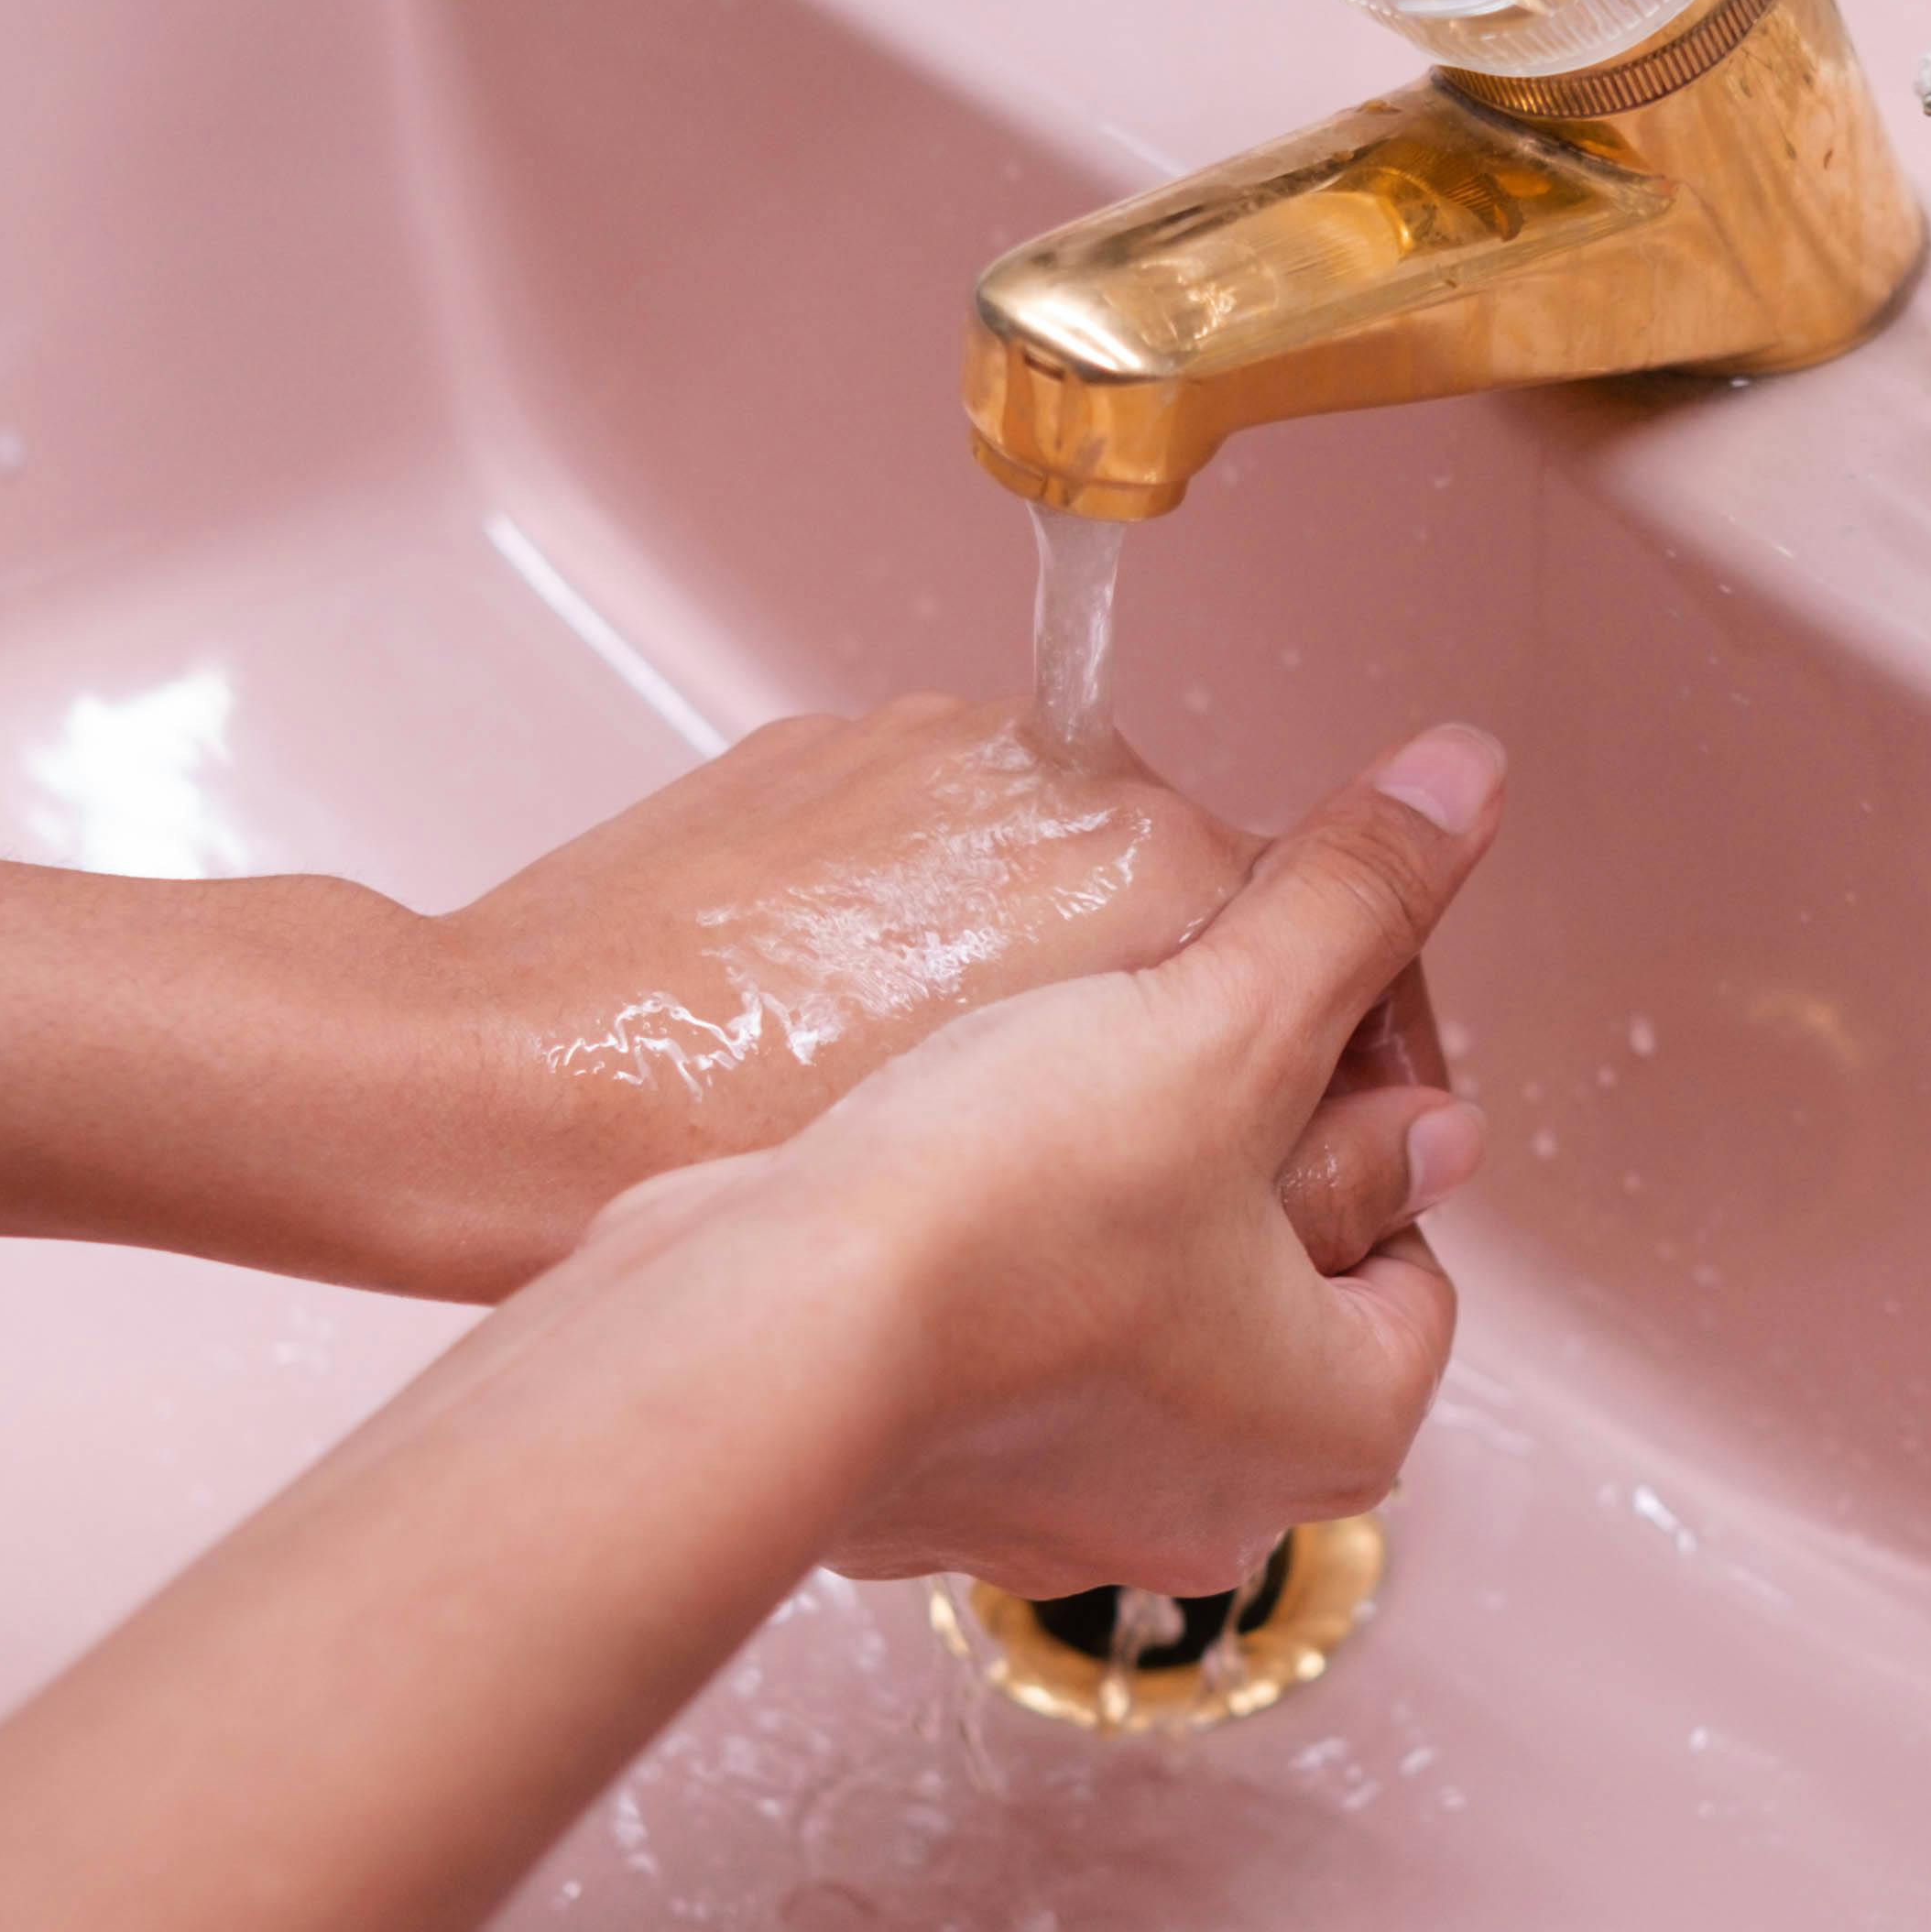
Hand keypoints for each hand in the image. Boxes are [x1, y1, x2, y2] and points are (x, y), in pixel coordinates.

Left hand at [387, 693, 1269, 1296]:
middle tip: (1124, 1170)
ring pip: (1058, 873)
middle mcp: (1065, 768)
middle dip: (1186, 1027)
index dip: (1341, 1068)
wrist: (509, 1086)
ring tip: (965, 1118)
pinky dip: (931, 932)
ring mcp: (933, 745)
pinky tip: (861, 1044)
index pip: (1337, 934)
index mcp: (1158, 860)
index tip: (1309, 1155)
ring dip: (1054, 977)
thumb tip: (1422, 1136)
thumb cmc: (757, 1151)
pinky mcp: (823, 755)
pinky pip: (933, 845)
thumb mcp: (1084, 1186)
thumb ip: (1289, 1150)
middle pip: (1198, 905)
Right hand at [703, 722, 1503, 1598]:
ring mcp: (1058, 1519)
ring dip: (1106, 1210)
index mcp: (1341, 1426)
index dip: (1360, 1098)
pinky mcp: (921, 1495)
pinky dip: (985, 1272)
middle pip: (1276, 1283)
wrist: (754, 1338)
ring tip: (1046, 1085)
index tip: (1281, 1008)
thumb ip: (1351, 904)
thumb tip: (1466, 777)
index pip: (1414, 1246)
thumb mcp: (1223, 1023)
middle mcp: (1217, 1507)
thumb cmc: (1014, 1212)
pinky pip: (995, 1361)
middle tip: (1170, 1030)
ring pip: (1132, 1321)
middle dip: (1235, 1153)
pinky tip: (934, 1171)